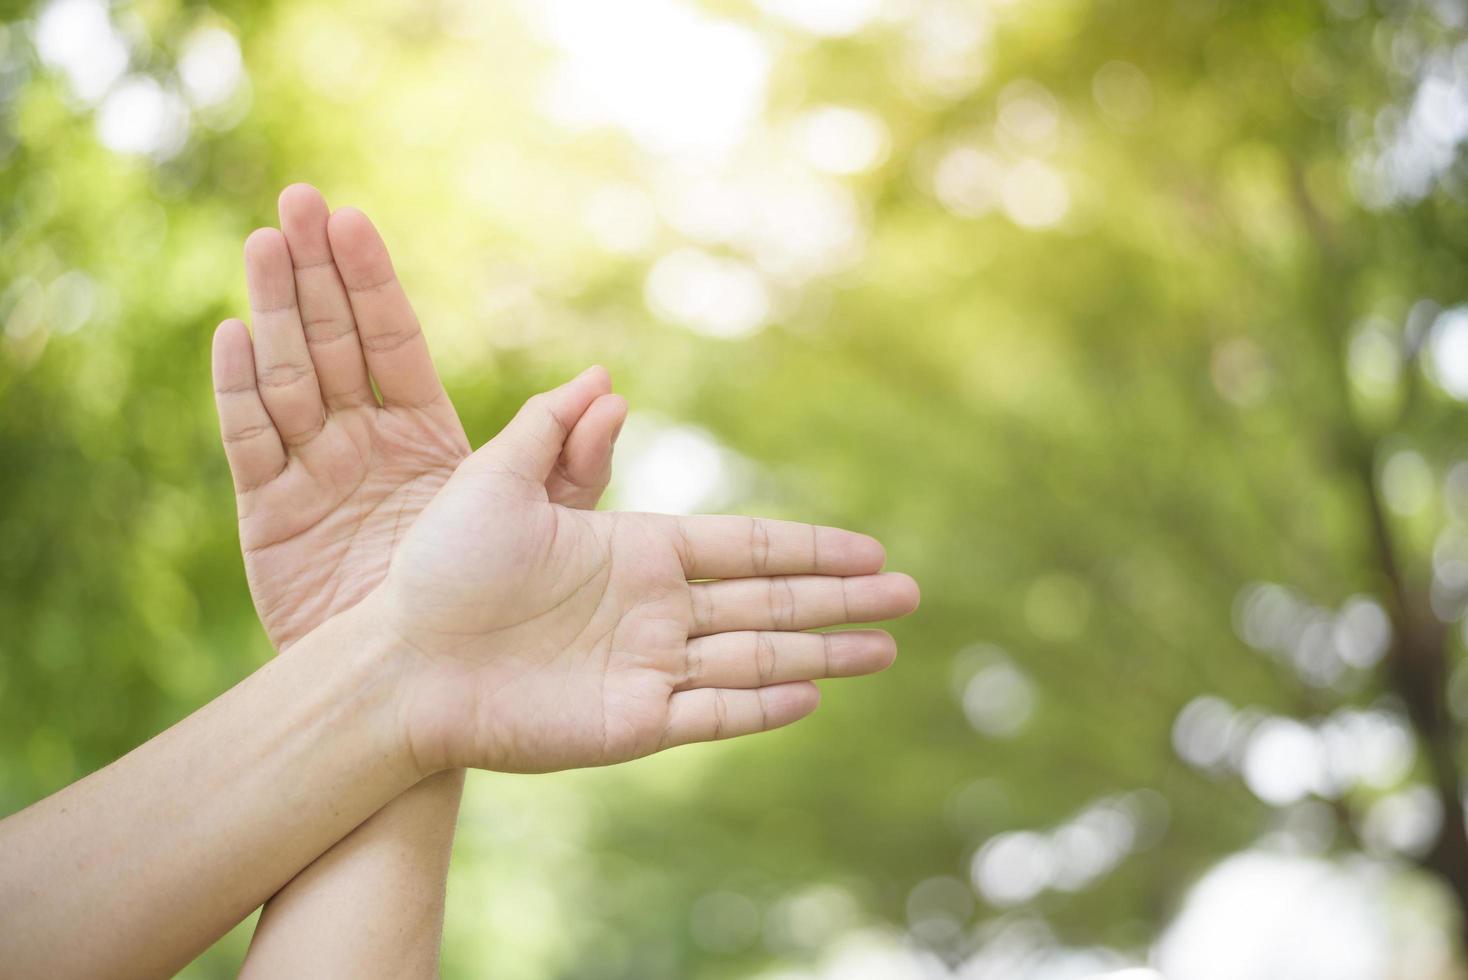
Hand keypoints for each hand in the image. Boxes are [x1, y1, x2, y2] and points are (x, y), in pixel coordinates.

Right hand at [211, 185, 625, 648]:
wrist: (426, 683)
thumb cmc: (487, 604)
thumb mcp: (539, 525)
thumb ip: (571, 459)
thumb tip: (609, 386)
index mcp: (422, 433)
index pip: (392, 340)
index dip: (371, 282)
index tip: (353, 218)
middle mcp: (363, 440)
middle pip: (335, 341)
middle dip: (315, 274)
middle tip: (296, 201)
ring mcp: (313, 473)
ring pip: (290, 377)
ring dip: (275, 312)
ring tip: (265, 243)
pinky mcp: (270, 515)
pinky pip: (251, 444)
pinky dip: (240, 391)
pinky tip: (234, 335)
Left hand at [381, 390, 920, 774]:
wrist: (397, 663)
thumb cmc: (437, 570)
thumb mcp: (495, 480)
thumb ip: (553, 430)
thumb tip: (602, 378)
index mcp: (637, 552)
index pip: (747, 547)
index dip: (812, 548)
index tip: (870, 550)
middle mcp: (655, 611)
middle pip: (771, 601)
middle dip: (841, 599)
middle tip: (911, 597)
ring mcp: (647, 670)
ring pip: (757, 658)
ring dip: (823, 654)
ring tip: (886, 651)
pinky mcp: (629, 724)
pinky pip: (710, 715)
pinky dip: (760, 707)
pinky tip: (810, 697)